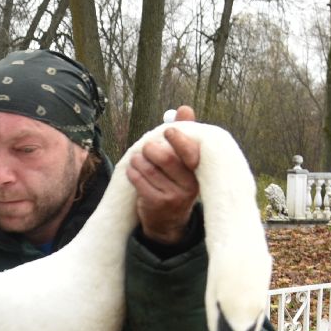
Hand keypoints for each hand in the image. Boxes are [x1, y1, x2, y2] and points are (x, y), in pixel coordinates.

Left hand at [129, 104, 199, 244]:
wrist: (169, 222)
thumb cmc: (175, 182)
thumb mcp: (183, 162)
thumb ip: (184, 134)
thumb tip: (184, 108)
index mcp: (198, 171)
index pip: (191, 152)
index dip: (179, 139)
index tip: (168, 131)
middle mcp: (189, 185)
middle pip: (166, 158)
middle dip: (151, 148)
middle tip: (145, 146)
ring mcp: (173, 196)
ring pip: (149, 169)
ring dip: (138, 159)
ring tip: (137, 158)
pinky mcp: (157, 204)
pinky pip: (139, 182)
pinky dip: (132, 172)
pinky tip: (132, 169)